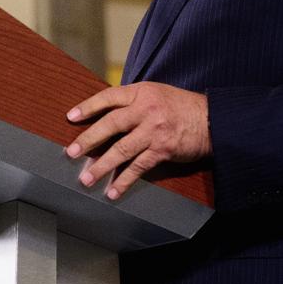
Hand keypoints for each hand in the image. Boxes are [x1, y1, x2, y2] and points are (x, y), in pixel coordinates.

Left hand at [65, 82, 210, 199]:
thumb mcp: (157, 94)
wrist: (211, 121)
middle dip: (88, 139)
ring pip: (121, 149)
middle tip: (71, 152)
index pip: (109, 97)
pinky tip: (113, 191)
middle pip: (110, 124)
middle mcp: (146, 109)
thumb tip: (107, 115)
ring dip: (102, 166)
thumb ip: (134, 102)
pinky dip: (124, 181)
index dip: (88, 107)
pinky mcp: (162, 150)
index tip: (71, 117)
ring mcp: (154, 130)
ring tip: (86, 178)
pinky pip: (138, 168)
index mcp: (142, 92)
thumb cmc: (182, 107)